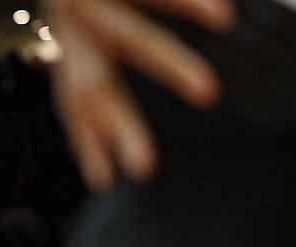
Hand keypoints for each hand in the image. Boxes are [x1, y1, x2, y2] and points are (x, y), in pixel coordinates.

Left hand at [49, 0, 232, 190]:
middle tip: (145, 169)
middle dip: (117, 126)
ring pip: (129, 34)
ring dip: (167, 66)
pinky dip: (189, 3)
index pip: (74, 95)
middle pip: (90, 81)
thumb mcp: (101, 14)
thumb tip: (122, 107)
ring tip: (207, 97)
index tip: (104, 180)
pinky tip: (221, 21)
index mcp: (73, 32)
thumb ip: (109, 53)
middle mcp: (74, 14)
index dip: (86, 135)